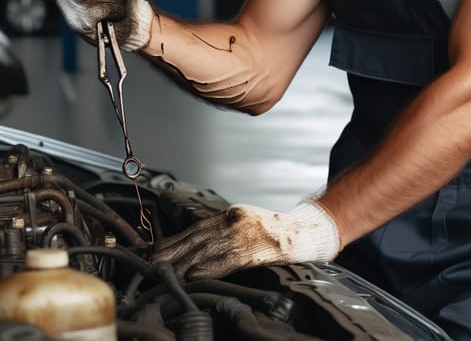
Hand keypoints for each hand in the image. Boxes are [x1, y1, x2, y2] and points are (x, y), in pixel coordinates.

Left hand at [151, 200, 339, 279]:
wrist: (299, 232)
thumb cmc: (270, 229)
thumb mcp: (243, 220)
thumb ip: (221, 229)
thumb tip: (193, 244)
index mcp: (230, 214)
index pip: (195, 227)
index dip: (173, 239)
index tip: (155, 249)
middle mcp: (233, 221)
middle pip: (196, 238)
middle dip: (171, 251)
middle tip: (151, 262)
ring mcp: (243, 235)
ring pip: (206, 249)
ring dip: (182, 262)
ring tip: (165, 272)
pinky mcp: (252, 250)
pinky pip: (225, 261)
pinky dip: (207, 268)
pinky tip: (193, 275)